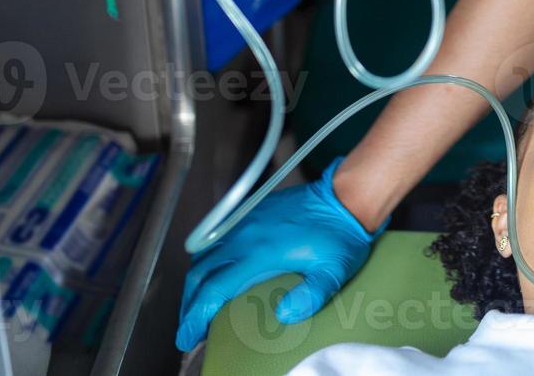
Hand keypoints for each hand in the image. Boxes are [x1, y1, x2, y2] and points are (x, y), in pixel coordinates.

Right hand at [176, 158, 383, 350]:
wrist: (345, 197)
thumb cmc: (341, 236)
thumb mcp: (334, 271)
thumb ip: (312, 295)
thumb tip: (284, 315)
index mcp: (260, 252)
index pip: (213, 289)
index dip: (196, 315)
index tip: (188, 336)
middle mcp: (245, 235)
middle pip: (200, 274)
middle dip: (190, 303)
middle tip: (190, 327)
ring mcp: (245, 221)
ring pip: (204, 255)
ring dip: (196, 282)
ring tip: (198, 304)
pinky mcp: (251, 213)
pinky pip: (217, 238)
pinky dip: (206, 259)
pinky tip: (213, 272)